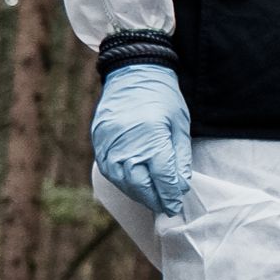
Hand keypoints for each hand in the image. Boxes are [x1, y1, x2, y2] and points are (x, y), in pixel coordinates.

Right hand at [93, 61, 193, 216]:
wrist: (134, 71)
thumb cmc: (163, 96)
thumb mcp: (180, 125)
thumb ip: (179, 158)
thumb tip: (179, 186)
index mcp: (151, 137)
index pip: (161, 177)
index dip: (170, 195)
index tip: (176, 205)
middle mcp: (126, 143)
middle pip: (139, 185)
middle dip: (154, 199)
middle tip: (166, 208)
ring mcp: (108, 143)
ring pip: (122, 181)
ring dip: (138, 194)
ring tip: (152, 199)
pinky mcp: (99, 141)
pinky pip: (109, 170)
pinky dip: (123, 181)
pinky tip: (135, 185)